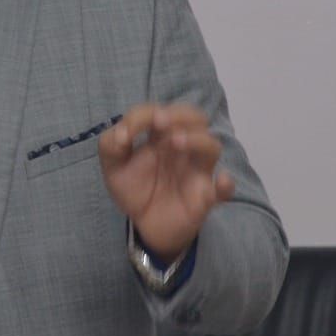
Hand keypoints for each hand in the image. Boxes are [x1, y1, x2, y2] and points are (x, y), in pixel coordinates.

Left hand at [98, 102, 235, 260]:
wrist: (144, 224)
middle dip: (178, 115)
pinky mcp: (205, 196)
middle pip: (195, 117)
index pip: (159, 112)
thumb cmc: (134, 188)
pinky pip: (224, 189)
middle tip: (159, 123)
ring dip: (196, 140)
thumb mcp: (112, 166)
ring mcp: (196, 170)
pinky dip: (226, 184)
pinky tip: (221, 181)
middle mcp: (183, 147)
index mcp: (160, 135)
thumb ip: (110, 145)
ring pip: (211, 146)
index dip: (143, 116)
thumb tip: (123, 133)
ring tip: (176, 142)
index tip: (126, 134)